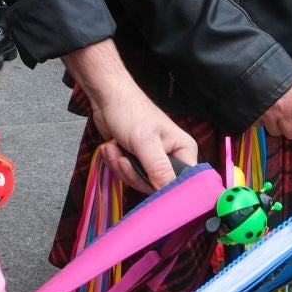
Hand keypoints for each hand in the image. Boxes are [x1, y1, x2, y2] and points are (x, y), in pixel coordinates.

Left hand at [69, 40, 196, 191]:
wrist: (107, 99)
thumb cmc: (130, 112)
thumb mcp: (145, 142)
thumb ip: (159, 169)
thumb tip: (171, 192)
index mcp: (184, 151)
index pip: (183, 183)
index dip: (166, 188)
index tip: (147, 181)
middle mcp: (172, 157)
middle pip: (157, 187)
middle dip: (134, 174)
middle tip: (124, 158)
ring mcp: (153, 161)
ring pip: (139, 182)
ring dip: (121, 167)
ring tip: (115, 148)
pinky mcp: (137, 161)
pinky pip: (128, 175)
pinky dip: (116, 163)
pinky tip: (112, 147)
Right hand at [258, 77, 291, 141]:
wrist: (251, 64)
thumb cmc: (279, 71)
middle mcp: (282, 110)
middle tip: (291, 114)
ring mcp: (266, 115)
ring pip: (277, 132)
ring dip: (278, 125)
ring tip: (276, 110)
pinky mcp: (253, 117)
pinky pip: (262, 127)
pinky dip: (264, 121)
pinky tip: (265, 109)